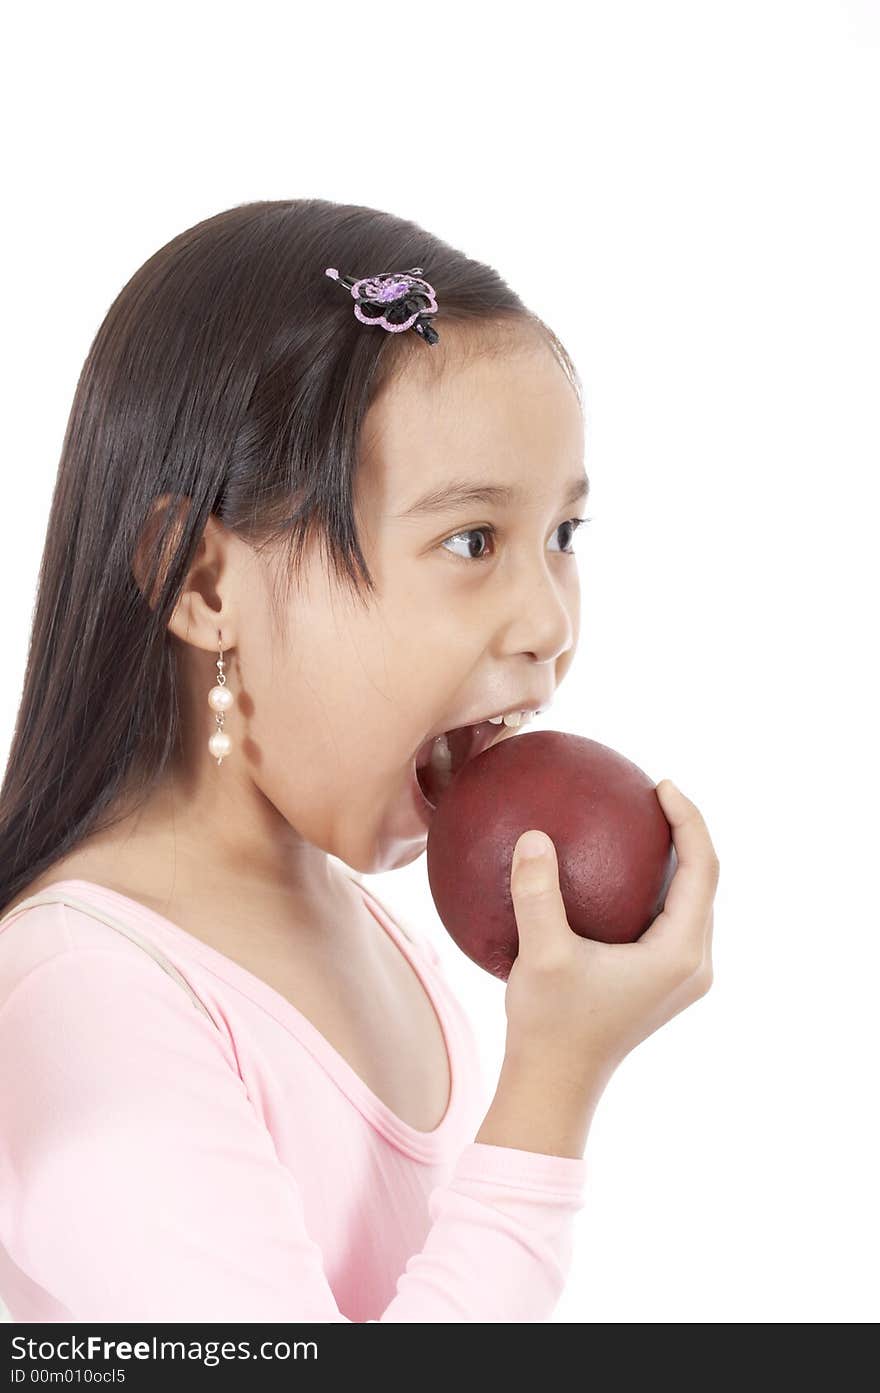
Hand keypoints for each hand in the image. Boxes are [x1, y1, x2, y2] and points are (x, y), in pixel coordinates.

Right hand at [503, 780, 718, 1086]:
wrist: (556, 1086)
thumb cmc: (551, 1026)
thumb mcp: (541, 956)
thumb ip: (538, 894)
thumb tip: (534, 835)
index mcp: (681, 952)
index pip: (703, 868)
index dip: (690, 819)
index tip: (661, 784)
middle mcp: (694, 963)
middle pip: (705, 882)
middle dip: (686, 833)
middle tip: (651, 795)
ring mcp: (682, 976)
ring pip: (692, 902)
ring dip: (674, 861)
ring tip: (641, 823)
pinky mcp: (662, 982)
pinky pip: (671, 920)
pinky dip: (654, 888)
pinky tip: (612, 872)